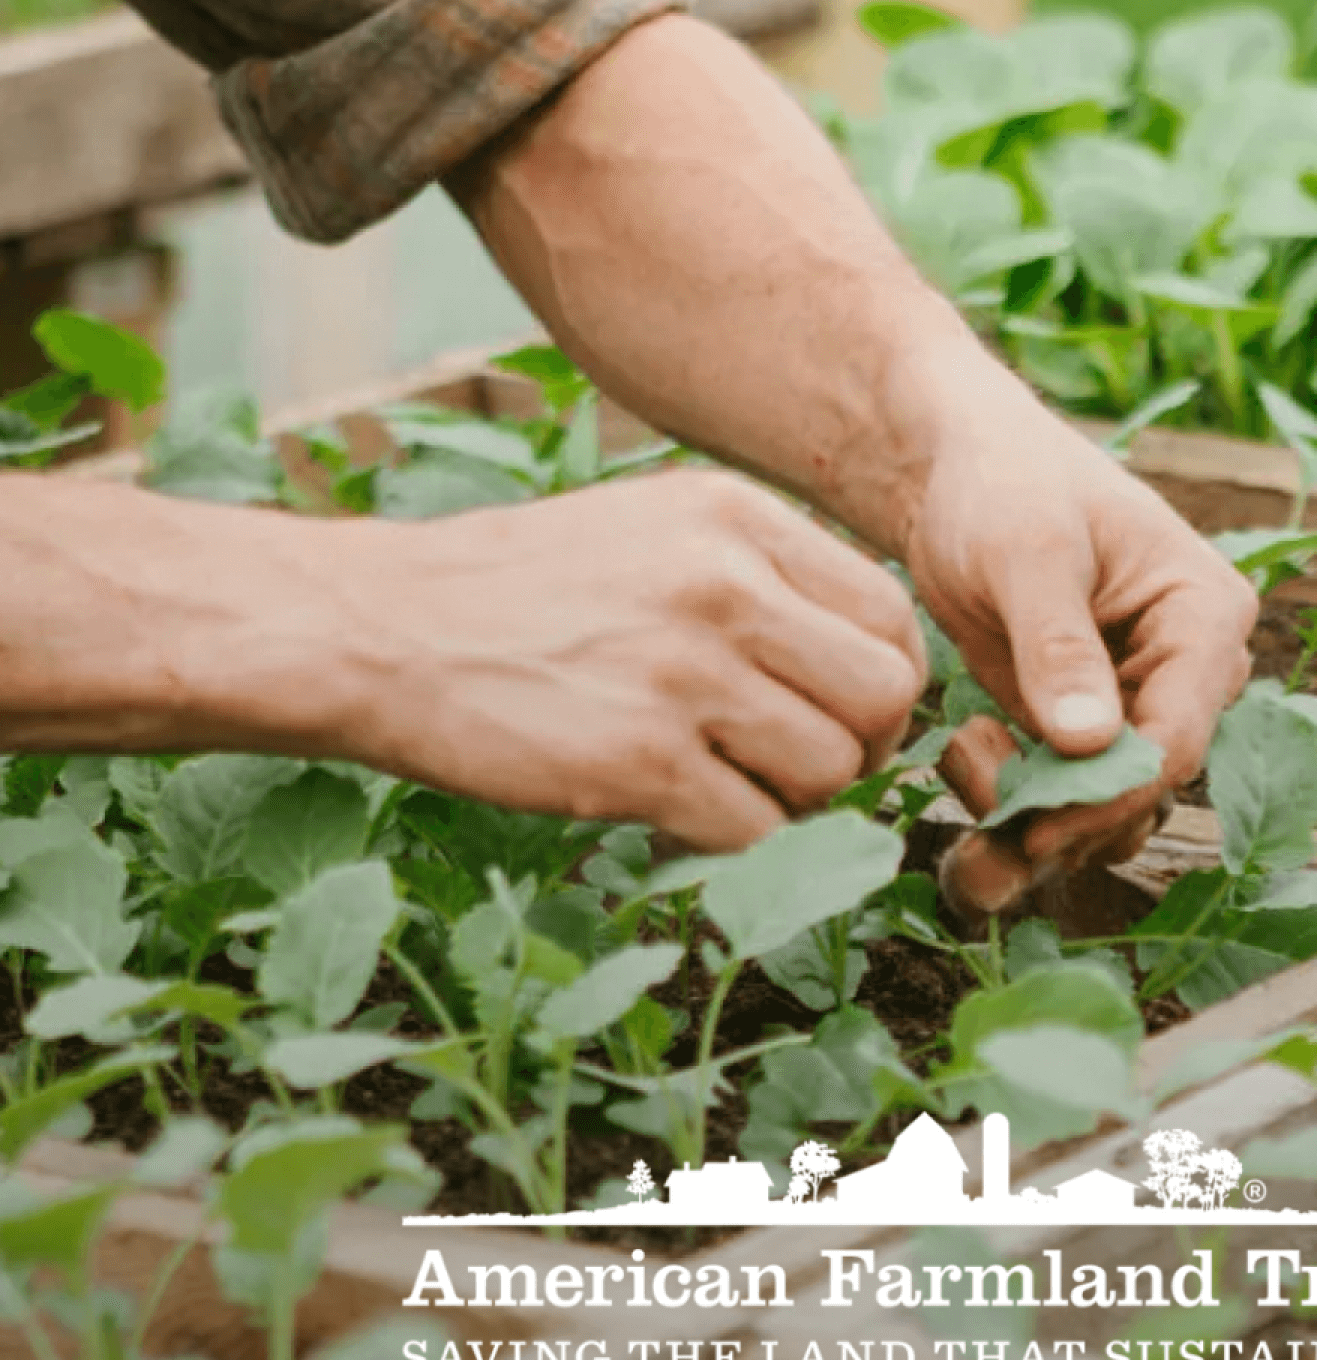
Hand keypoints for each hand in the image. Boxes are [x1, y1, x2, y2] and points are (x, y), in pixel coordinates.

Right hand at [335, 470, 924, 849]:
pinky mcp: (638, 761)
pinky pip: (757, 831)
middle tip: (804, 766)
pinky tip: (674, 814)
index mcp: (738, 518)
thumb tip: (867, 665)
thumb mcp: (657, 530)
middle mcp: (725, 585)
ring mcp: (683, 674)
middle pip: (884, 697)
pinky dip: (731, 841)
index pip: (891, 616)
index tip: (845, 714)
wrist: (381, 629)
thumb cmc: (527, 588)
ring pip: (831, 771)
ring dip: (793, 800)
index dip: (887, 684)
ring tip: (725, 784)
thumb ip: (764, 575)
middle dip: (863, 748)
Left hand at [903, 380, 1258, 912]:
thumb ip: (1057, 643)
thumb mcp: (1027, 551)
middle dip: (1065, 813)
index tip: (1032, 825)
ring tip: (963, 754)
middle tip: (977, 793)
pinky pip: (1066, 796)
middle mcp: (1189, 672)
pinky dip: (1013, 801)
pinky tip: (963, 751)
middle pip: (1147, 787)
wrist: (952, 473)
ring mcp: (1137, 703)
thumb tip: (1090, 742)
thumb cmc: (1002, 484)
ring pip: (1108, 808)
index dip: (1109, 794)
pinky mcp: (1083, 726)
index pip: (1179, 737)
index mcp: (1205, 615)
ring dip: (1034, 816)